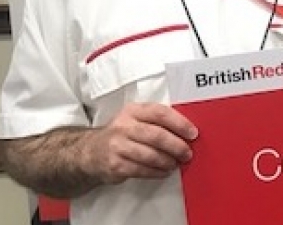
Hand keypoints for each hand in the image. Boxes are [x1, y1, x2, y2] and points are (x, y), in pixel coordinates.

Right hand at [80, 102, 197, 184]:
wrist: (90, 151)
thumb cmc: (122, 134)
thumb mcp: (135, 119)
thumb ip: (157, 121)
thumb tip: (186, 131)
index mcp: (133, 111)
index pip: (160, 113)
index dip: (180, 123)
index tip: (193, 133)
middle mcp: (123, 126)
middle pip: (157, 136)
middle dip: (177, 146)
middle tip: (187, 153)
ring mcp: (117, 146)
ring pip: (150, 155)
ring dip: (168, 161)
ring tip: (175, 163)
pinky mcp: (115, 164)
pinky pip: (142, 170)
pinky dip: (157, 172)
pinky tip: (164, 171)